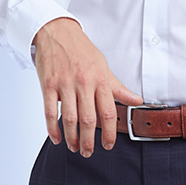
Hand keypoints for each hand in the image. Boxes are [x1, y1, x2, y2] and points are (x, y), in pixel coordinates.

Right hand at [33, 18, 142, 156]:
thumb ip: (118, 87)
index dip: (110, 133)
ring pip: (69, 119)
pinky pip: (49, 111)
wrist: (56, 31)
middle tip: (88, 152)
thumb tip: (137, 100)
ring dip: (72, 138)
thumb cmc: (81, 50)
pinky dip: (52, 128)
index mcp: (99, 79)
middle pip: (88, 120)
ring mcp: (64, 84)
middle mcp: (83, 83)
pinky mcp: (48, 84)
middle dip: (89, 141)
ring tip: (74, 148)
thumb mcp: (104, 66)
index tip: (108, 145)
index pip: (108, 112)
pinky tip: (57, 138)